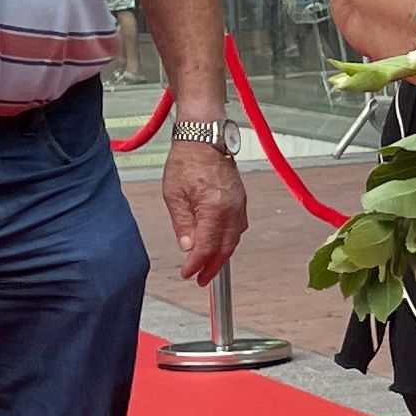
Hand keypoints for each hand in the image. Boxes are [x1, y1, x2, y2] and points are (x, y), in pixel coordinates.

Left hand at [161, 136, 249, 285]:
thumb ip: (183, 224)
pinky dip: (229, 239)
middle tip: (202, 278)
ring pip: (234, 238)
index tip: (188, 273)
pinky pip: (238, 226)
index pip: (206, 247)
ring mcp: (239, 203)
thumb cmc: (188, 159)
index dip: (196, 264)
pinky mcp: (240, 199)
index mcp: (214, 209)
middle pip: (225, 248)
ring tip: (209, 265)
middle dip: (213, 266)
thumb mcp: (175, 195)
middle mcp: (232, 208)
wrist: (204, 137)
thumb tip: (187, 246)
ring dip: (222, 254)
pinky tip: (220, 242)